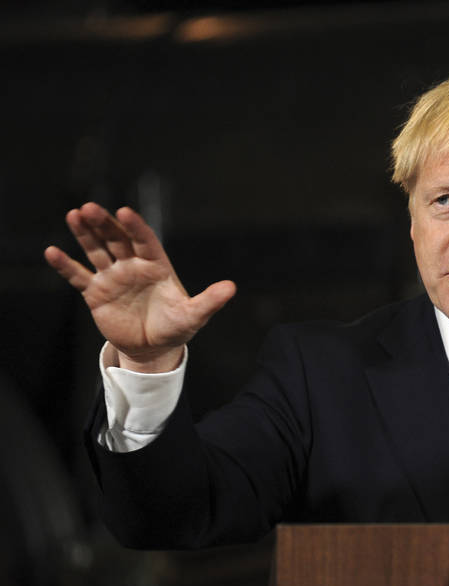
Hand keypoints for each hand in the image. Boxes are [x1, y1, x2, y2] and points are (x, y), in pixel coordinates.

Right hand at [44, 203, 235, 371]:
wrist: (153, 348)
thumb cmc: (176, 327)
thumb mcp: (194, 316)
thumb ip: (209, 301)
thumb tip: (231, 288)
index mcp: (157, 266)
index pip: (145, 241)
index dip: (135, 227)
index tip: (124, 212)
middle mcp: (133, 266)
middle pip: (116, 239)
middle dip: (104, 224)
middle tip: (90, 207)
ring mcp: (113, 277)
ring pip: (96, 250)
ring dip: (85, 234)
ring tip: (74, 215)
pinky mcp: (96, 293)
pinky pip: (78, 276)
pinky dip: (65, 265)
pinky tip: (51, 252)